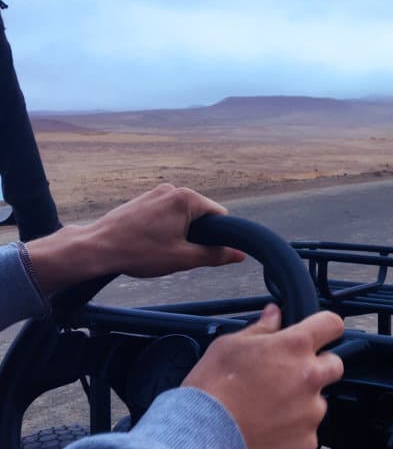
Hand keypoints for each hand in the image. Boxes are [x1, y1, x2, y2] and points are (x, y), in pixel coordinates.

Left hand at [26, 184, 244, 295]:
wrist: (96, 248)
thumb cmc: (138, 252)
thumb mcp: (184, 259)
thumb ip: (216, 255)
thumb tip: (239, 255)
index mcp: (187, 199)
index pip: (220, 216)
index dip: (218, 237)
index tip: (204, 253)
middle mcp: (173, 189)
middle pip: (201, 215)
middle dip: (197, 235)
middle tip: (178, 254)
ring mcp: (157, 193)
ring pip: (183, 215)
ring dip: (180, 232)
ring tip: (160, 250)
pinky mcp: (144, 199)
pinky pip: (166, 213)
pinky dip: (165, 228)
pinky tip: (150, 243)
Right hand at [182, 304, 344, 448]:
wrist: (201, 440)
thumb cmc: (211, 390)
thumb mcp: (229, 346)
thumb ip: (261, 329)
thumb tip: (274, 314)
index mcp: (294, 346)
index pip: (331, 324)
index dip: (325, 327)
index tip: (320, 333)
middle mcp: (310, 377)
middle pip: (334, 365)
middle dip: (316, 367)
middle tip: (287, 376)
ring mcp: (311, 412)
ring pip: (318, 402)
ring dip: (301, 403)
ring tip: (268, 409)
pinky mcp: (307, 443)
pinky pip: (308, 433)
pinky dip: (293, 433)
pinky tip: (268, 431)